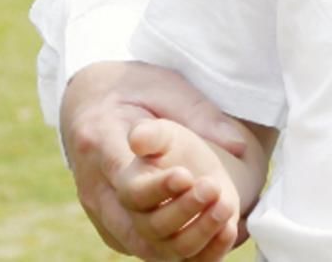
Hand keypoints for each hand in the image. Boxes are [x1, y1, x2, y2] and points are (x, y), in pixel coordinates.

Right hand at [61, 61, 257, 258]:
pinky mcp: (120, 229)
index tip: (189, 176)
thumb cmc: (134, 90)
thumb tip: (237, 145)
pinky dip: (189, 252)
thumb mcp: (163, 86)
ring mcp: (105, 213)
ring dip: (190, 239)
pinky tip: (221, 235)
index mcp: (98, 142)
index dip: (157, 188)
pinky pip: (152, 251)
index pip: (125, 180)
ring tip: (226, 217)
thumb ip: (196, 113)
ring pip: (144, 245)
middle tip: (217, 192)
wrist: (94, 103)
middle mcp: (96, 187)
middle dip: (180, 215)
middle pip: (135, 221)